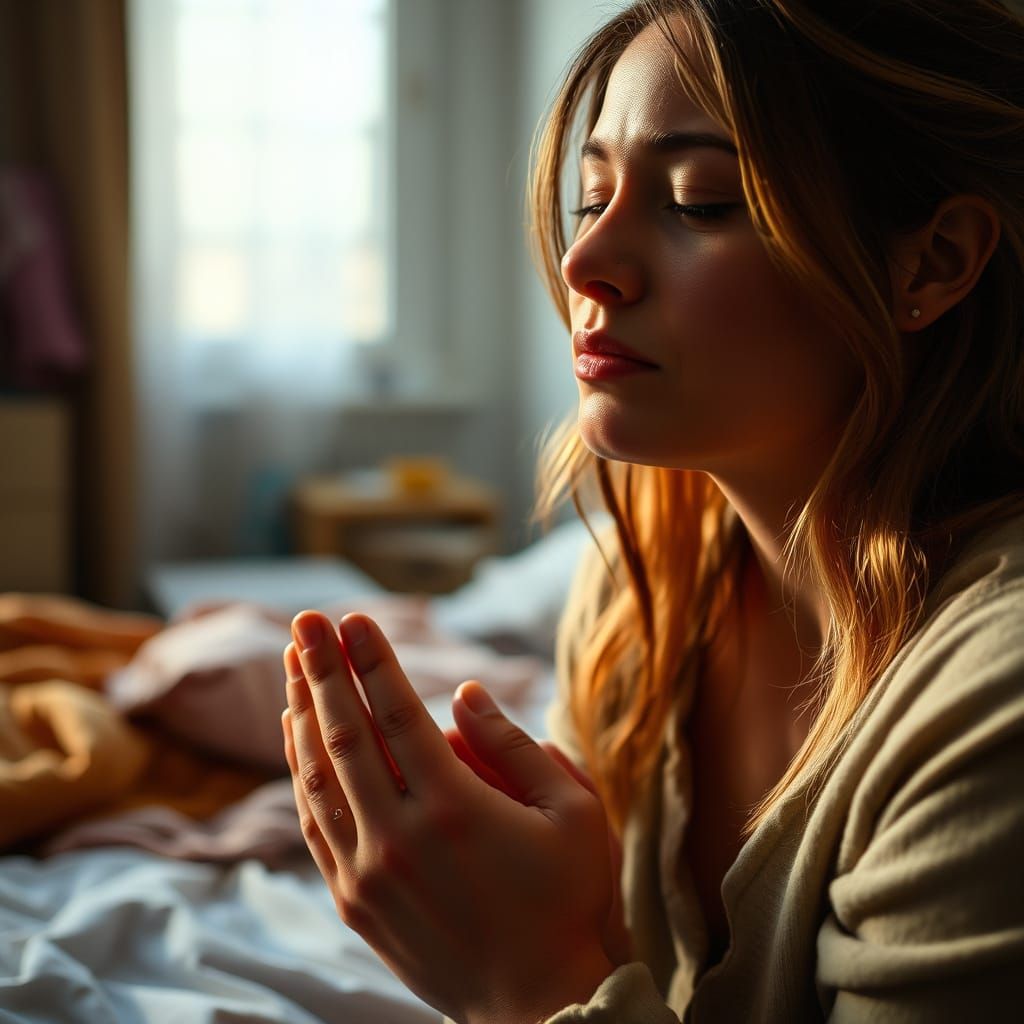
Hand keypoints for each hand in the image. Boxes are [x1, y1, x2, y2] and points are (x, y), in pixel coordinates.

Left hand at [282, 610, 614, 1023]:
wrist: (536, 1002)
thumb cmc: (567, 900)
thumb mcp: (574, 812)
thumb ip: (517, 745)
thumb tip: (464, 692)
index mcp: (455, 809)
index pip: (397, 713)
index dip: (373, 660)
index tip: (353, 619)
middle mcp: (398, 837)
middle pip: (345, 735)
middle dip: (321, 670)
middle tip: (304, 620)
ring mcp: (367, 873)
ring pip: (317, 777)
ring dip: (302, 715)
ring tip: (293, 665)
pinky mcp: (353, 901)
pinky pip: (314, 822)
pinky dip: (300, 773)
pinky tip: (297, 736)